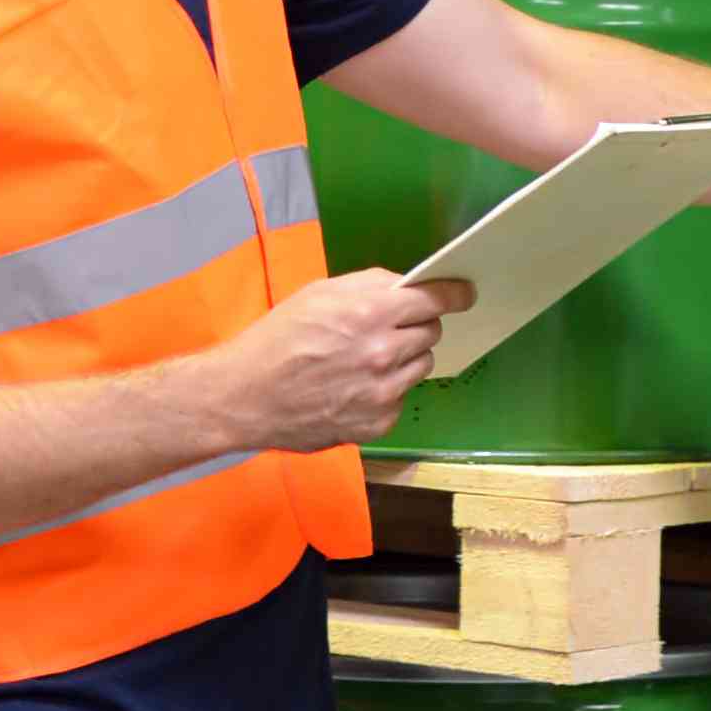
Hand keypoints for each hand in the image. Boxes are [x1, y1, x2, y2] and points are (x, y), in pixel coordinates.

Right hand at [225, 270, 469, 444]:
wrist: (246, 395)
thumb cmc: (278, 338)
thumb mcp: (320, 293)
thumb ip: (369, 287)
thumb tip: (407, 287)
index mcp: (370, 313)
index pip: (434, 300)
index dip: (453, 294)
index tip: (464, 294)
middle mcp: (384, 353)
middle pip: (431, 333)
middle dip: (416, 326)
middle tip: (390, 328)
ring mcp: (383, 393)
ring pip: (421, 366)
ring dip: (405, 359)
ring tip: (367, 360)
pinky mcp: (378, 424)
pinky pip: (401, 398)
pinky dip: (387, 390)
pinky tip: (355, 387)